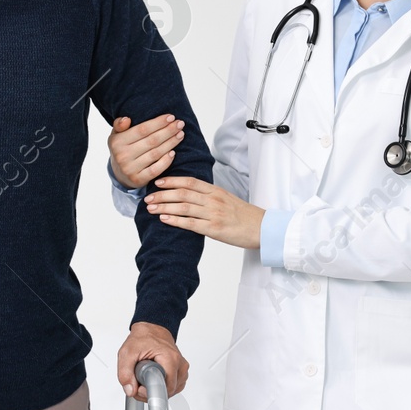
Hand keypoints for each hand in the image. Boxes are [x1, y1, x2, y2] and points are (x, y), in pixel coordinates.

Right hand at [108, 114, 183, 188]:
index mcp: (117, 142)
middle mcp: (122, 156)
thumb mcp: (116, 135)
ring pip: (155, 154)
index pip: (142, 130)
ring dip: (170, 143)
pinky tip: (173, 153)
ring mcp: (130, 169)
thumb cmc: (122, 149)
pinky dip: (166, 161)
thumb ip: (119, 125)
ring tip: (180, 134)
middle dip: (168, 131)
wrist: (119, 175)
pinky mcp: (138, 179)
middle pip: (151, 141)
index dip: (158, 123)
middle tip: (180, 124)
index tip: (171, 117)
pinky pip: (155, 170)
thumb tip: (126, 119)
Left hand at [117, 322, 188, 401]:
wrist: (152, 329)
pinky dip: (162, 386)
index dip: (150, 393)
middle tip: (138, 384)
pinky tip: (153, 380)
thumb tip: (130, 390)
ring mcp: (182, 369)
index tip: (139, 388)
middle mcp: (180, 365)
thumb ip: (125, 372)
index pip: (165, 388)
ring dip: (156, 390)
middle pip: (168, 392)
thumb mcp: (127, 352)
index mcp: (170, 359)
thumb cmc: (142, 338)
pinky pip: (174, 387)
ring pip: (171, 391)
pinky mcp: (181, 371)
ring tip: (145, 380)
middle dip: (151, 392)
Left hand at [145, 176, 263, 247]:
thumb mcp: (227, 198)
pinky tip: (164, 219)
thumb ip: (209, 195)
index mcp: (215, 190)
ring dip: (164, 207)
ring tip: (151, 208)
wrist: (262, 228)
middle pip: (182, 193)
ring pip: (183, 207)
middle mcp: (213, 200)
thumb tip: (189, 194)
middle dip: (162, 195)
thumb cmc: (244, 215)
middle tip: (148, 197)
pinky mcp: (214, 228)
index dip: (171, 180)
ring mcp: (213, 214)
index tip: (157, 182)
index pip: (189, 181)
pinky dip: (175, 221)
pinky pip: (190, 223)